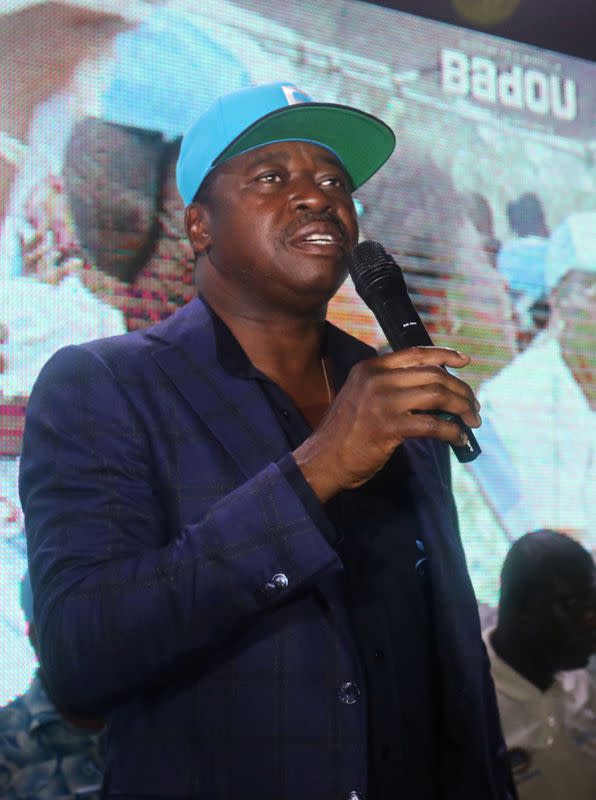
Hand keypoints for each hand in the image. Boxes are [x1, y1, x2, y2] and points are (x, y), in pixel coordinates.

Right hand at [293, 347, 480, 501]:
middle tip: (473, 407)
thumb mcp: (361, 397)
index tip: (465, 361)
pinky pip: (432, 425)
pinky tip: (458, 439)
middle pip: (433, 375)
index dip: (445, 355)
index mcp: (370, 368)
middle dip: (461, 391)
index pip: (416, 353)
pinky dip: (451, 432)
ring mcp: (382, 401)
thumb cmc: (345, 433)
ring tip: (471, 422)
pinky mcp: (388, 427)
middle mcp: (376, 379)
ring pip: (437, 395)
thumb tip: (435, 392)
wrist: (322, 460)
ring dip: (461, 408)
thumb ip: (389, 387)